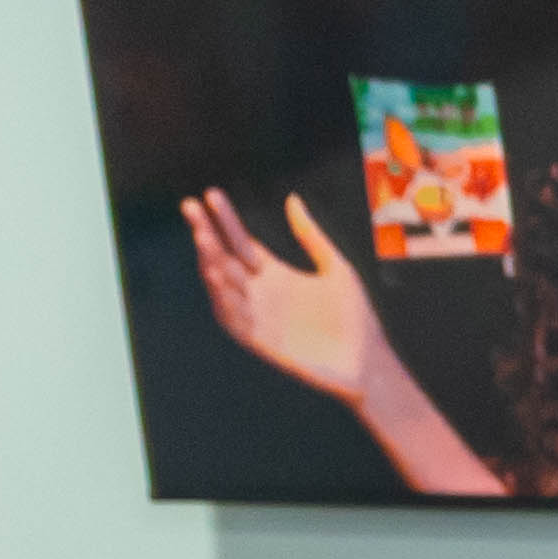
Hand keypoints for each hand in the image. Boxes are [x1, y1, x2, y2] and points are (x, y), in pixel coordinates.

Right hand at [185, 188, 382, 402]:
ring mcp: (259, 317)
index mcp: (276, 274)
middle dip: (207, 233)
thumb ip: (311, 236)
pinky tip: (216, 276)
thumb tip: (292, 199)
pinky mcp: (261, 341)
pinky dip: (224, 299)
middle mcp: (261, 293)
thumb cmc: (356, 319)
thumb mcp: (336, 268)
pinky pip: (234, 319)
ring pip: (224, 287)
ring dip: (211, 263)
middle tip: (190, 206)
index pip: (241, 242)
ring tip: (203, 238)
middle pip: (225, 258)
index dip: (226, 219)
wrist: (367, 365)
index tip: (212, 194)